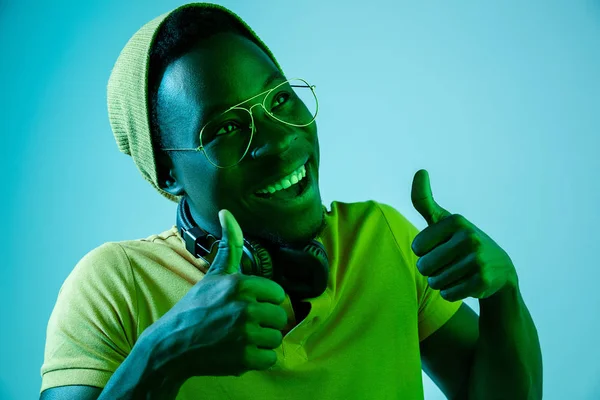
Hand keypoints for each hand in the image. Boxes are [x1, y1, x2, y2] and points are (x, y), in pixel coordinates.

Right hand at [147, 209, 287, 380]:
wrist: (172, 344)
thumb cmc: (196, 306)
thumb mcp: (215, 273)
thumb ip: (230, 244)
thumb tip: (227, 211)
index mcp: (241, 284)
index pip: (278, 293)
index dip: (264, 300)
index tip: (246, 304)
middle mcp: (246, 308)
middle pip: (280, 316)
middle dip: (264, 321)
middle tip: (241, 323)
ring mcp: (245, 334)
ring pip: (277, 338)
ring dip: (262, 341)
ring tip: (240, 337)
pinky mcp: (244, 358)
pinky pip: (270, 358)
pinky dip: (258, 358)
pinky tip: (239, 351)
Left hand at [410, 169, 517, 301]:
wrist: (499, 270)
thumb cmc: (461, 242)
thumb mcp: (444, 221)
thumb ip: (425, 200)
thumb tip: (420, 172)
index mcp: (456, 221)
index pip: (417, 247)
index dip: (424, 252)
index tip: (440, 247)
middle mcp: (469, 238)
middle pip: (424, 266)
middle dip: (431, 270)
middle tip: (449, 264)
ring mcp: (478, 260)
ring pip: (435, 282)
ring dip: (441, 282)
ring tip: (457, 273)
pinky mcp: (483, 281)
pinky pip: (448, 294)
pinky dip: (450, 293)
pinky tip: (464, 284)